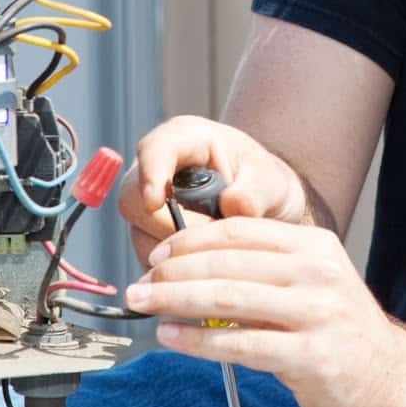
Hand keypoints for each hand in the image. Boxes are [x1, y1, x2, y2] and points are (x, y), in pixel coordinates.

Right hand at [116, 115, 309, 269]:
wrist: (264, 207)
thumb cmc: (264, 184)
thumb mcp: (270, 181)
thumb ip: (254, 192)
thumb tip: (232, 206)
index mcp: (185, 140)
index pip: (154, 150)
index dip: (150, 174)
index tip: (155, 202)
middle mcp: (158, 170)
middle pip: (134, 198)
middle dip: (168, 226)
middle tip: (211, 238)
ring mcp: (148, 204)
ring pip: (140, 234)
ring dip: (176, 252)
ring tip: (218, 250)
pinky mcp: (148, 235)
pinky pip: (150, 258)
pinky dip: (177, 267)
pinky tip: (205, 263)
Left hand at [124, 217, 405, 406]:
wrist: (395, 380)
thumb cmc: (341, 334)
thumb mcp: (312, 284)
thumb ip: (265, 270)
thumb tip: (192, 265)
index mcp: (313, 246)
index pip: (238, 231)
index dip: (189, 240)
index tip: (157, 254)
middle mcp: (316, 272)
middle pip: (225, 262)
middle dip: (172, 272)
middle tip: (138, 284)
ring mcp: (316, 313)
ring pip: (227, 297)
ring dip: (175, 301)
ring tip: (145, 305)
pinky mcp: (311, 356)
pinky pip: (240, 344)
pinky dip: (197, 341)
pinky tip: (172, 339)